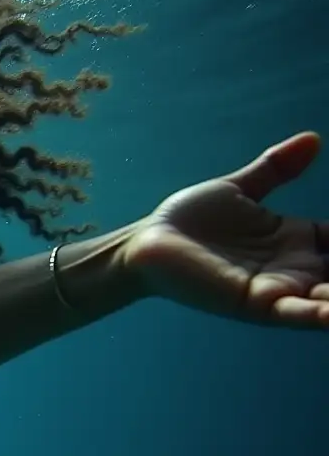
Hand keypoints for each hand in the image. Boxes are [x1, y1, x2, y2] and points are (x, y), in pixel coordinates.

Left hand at [122, 131, 327, 328]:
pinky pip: (299, 314)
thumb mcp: (241, 189)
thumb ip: (278, 169)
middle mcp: (299, 271)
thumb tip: (314, 140)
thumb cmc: (188, 220)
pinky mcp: (254, 303)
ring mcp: (280, 290)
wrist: (145, 242)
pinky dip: (324, 314)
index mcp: (301, 243)